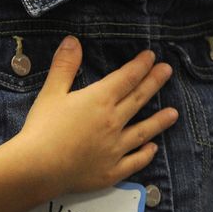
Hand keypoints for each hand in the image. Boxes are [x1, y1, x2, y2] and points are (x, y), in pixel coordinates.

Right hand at [15, 36, 178, 197]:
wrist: (38, 169)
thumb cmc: (42, 128)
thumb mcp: (51, 92)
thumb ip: (65, 65)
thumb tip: (73, 40)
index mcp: (100, 100)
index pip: (126, 78)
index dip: (140, 66)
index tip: (152, 57)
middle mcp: (113, 122)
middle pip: (138, 99)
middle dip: (154, 83)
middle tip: (168, 71)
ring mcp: (115, 149)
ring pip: (143, 131)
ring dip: (159, 121)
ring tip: (174, 113)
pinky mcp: (111, 171)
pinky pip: (134, 161)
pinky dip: (145, 154)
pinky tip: (152, 149)